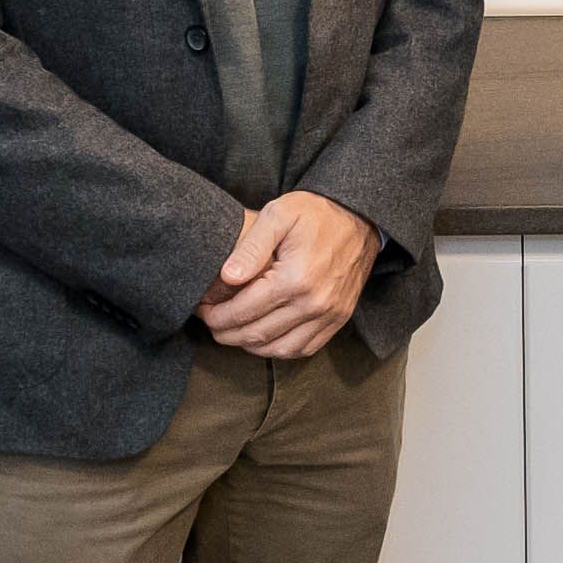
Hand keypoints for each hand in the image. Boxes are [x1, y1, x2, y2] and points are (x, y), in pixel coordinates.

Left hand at [201, 189, 379, 359]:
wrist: (359, 217)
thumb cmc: (315, 213)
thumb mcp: (279, 214)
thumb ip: (251, 247)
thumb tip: (227, 277)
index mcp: (295, 278)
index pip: (244, 311)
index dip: (217, 316)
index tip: (202, 311)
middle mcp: (314, 303)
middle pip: (258, 334)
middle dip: (227, 334)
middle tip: (211, 325)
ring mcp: (329, 314)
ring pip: (281, 348)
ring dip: (251, 347)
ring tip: (233, 333)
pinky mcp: (339, 319)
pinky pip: (305, 348)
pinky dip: (281, 349)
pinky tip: (265, 338)